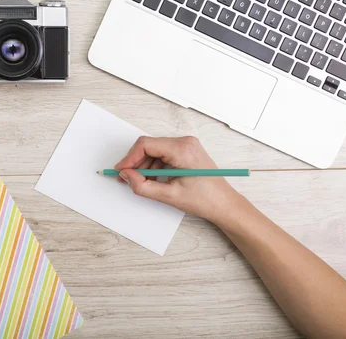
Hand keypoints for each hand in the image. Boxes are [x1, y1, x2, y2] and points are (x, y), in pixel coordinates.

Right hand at [114, 136, 238, 221]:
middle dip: (136, 163)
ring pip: (155, 151)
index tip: (121, 170)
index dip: (129, 158)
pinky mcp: (186, 151)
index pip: (146, 144)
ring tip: (142, 183)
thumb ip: (143, 186)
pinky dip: (154, 166)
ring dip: (144, 166)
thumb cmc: (205, 200)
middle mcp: (185, 142)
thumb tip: (126, 175)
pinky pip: (163, 154)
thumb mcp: (169, 196)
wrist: (224, 204)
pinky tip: (153, 180)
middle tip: (126, 178)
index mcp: (182, 150)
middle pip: (149, 146)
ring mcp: (187, 145)